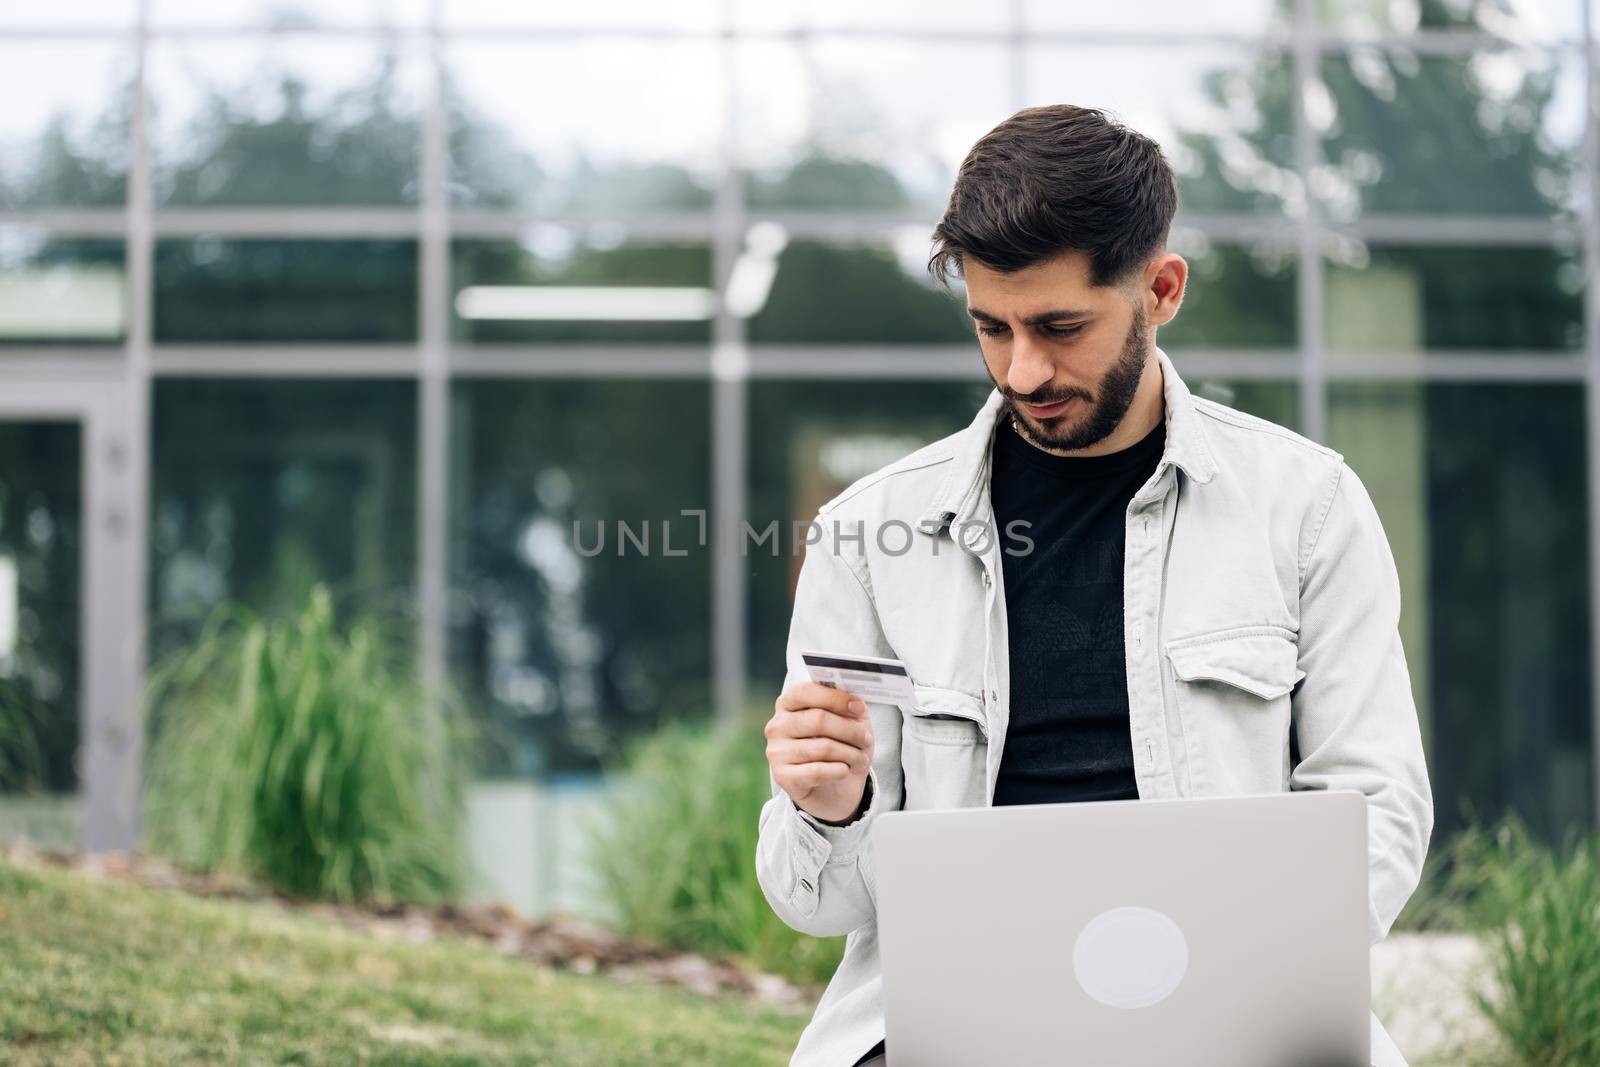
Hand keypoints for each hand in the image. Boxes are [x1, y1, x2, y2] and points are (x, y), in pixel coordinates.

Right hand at [765, 681, 874, 823]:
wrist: (834, 789)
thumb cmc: (839, 747)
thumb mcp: (848, 722)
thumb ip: (849, 707)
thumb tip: (855, 702)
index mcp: (788, 704)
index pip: (805, 692)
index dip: (835, 698)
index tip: (858, 708)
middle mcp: (777, 726)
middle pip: (818, 720)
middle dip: (850, 730)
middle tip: (866, 739)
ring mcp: (777, 752)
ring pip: (822, 747)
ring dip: (850, 753)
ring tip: (860, 758)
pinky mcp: (783, 777)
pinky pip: (817, 771)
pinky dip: (839, 771)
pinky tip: (845, 771)